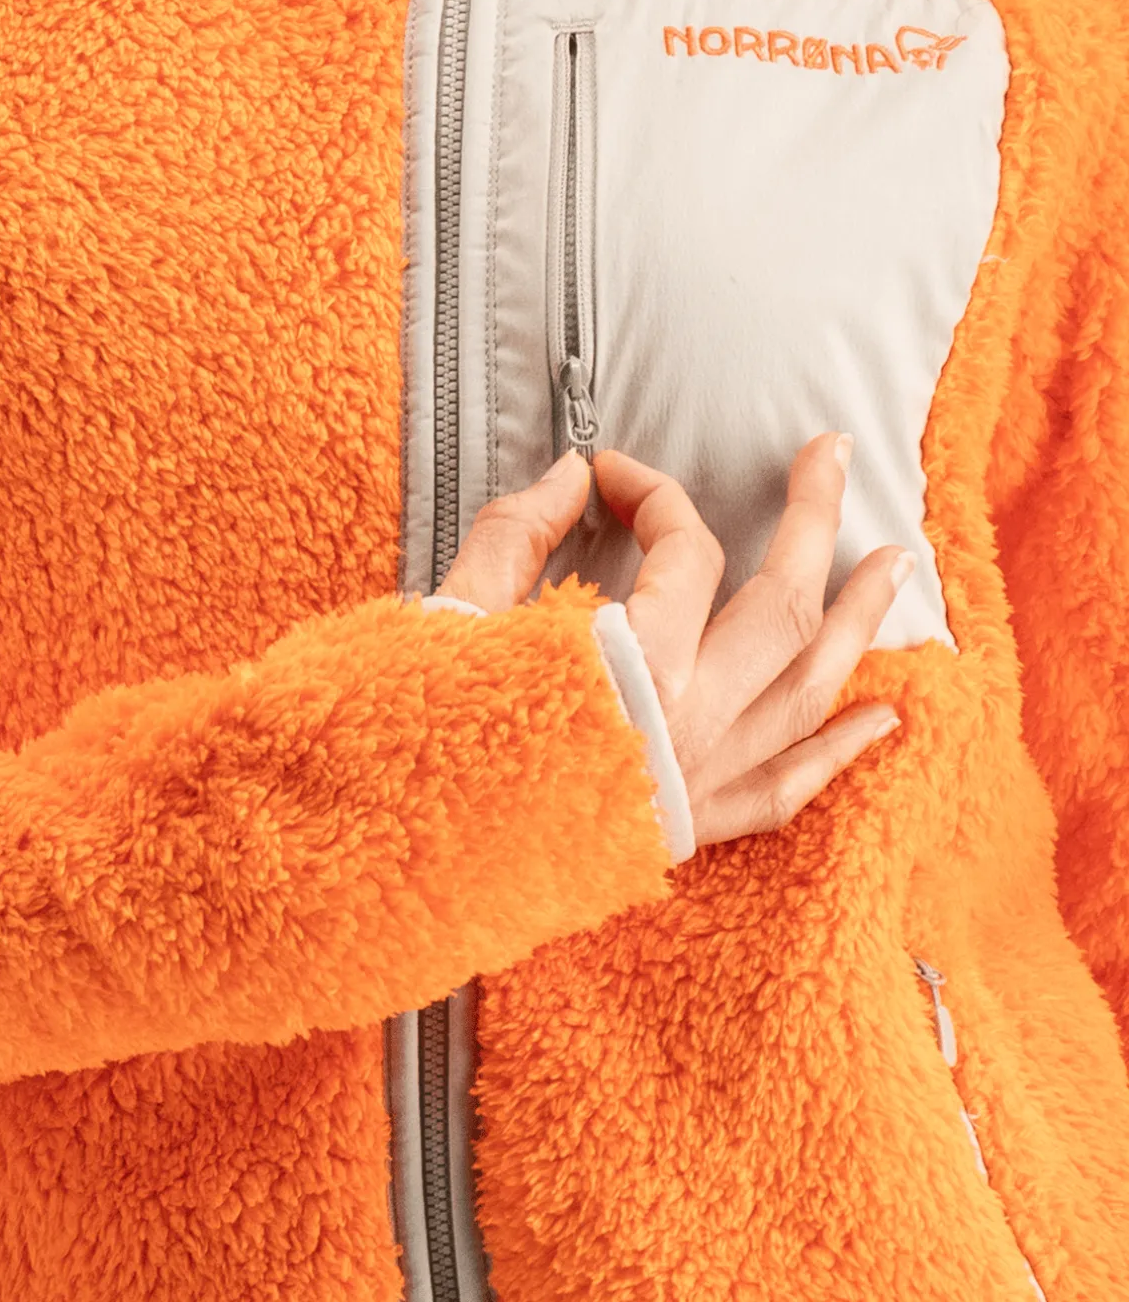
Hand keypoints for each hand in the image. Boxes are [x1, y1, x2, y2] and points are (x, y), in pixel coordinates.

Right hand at [434, 435, 906, 847]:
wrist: (412, 857)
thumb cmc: (428, 735)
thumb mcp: (458, 617)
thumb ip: (519, 533)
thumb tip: (569, 475)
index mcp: (632, 664)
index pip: (681, 551)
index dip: (654, 491)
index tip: (609, 471)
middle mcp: (688, 720)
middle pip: (781, 606)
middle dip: (814, 520)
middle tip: (837, 454)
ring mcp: (699, 779)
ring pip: (808, 691)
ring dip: (859, 624)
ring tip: (899, 568)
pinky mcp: (688, 827)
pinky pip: (786, 791)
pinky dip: (839, 753)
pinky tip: (883, 719)